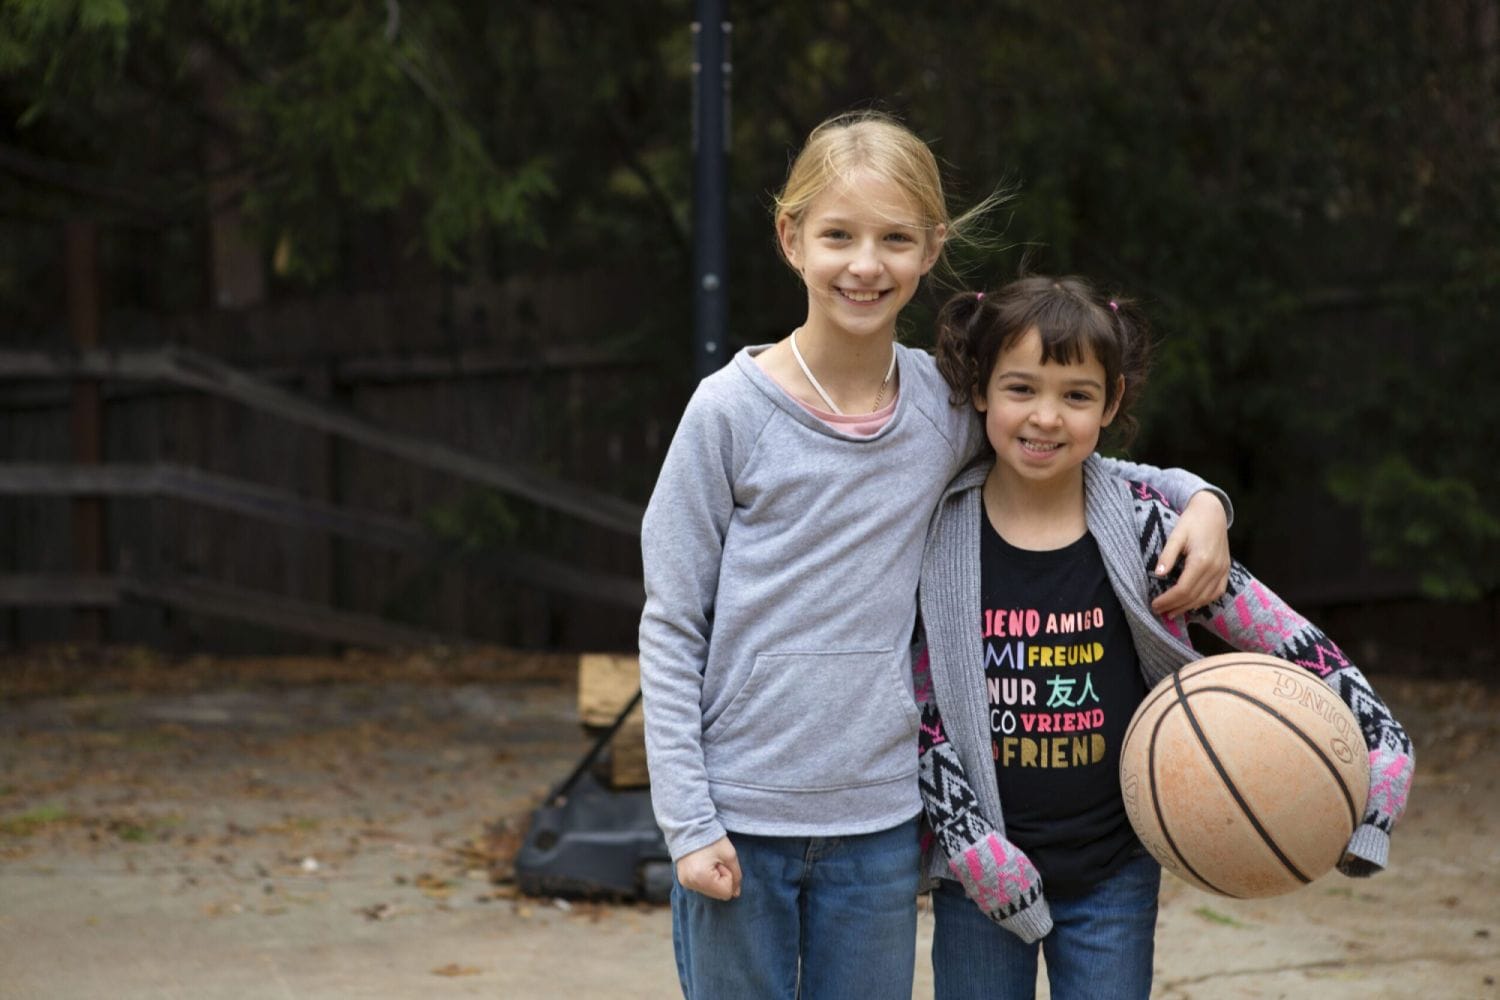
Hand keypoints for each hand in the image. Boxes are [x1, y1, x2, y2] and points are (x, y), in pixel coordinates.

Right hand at [675, 836, 741, 900]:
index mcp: (701, 878)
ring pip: (710, 891)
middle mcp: (690, 884)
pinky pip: (701, 886)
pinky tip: (702, 864)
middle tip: (714, 861)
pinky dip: (705, 878)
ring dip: (713, 878)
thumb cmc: (711, 838)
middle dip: (720, 878)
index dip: (728, 877)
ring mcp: (685, 883)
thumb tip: (736, 893)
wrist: (690, 827)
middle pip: (717, 894)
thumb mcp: (729, 855)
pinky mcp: (683, 880)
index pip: (725, 893)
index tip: (721, 862)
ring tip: (708, 861)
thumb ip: (736, 876)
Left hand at [1150, 491, 1229, 617]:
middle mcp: (1215, 569)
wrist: (1213, 512)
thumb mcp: (1176, 535)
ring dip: (1188, 607)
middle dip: (1175, 606)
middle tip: (1159, 611)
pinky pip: (1217, 592)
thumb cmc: (1192, 522)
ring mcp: (1223, 571)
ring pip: (1206, 598)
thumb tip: (1158, 574)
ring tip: (1171, 612)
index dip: (1168, 600)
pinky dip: (1203, 601)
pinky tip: (1191, 605)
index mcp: (1201, 561)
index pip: (1183, 590)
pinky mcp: (1226, 570)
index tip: (1154, 604)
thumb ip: (1167, 555)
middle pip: (1193, 597)